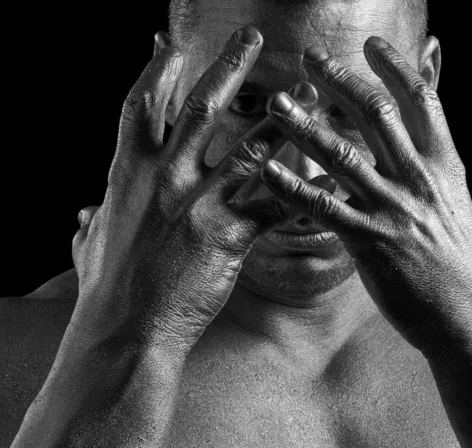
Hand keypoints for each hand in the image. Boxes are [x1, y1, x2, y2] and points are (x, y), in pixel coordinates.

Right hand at [71, 26, 316, 350]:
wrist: (127, 330)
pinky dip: (306, 190)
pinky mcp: (230, 237)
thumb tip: (84, 216)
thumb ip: (93, 224)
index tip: (168, 44)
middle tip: (252, 37)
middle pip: (202, 108)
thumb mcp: (93, 247)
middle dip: (228, 68)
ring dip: (283, 118)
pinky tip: (330, 176)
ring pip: (251, 148)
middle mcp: (166, 178)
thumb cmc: (107, 291)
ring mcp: (201, 205)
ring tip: (308, 94)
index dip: (155, 71)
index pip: (142, 106)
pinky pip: (278, 205)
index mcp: (128, 174)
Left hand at [259, 38, 471, 355]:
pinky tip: (268, 171)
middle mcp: (418, 179)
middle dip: (340, 81)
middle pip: (375, 115)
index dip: (395, 67)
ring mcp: (393, 210)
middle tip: (308, 60)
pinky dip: (293, 187)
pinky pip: (323, 208)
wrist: (467, 313)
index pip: (422, 100)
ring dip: (306, 125)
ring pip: (343, 155)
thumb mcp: (456, 204)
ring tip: (278, 104)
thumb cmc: (458, 263)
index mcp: (444, 166)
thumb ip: (435, 169)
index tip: (370, 44)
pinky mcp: (369, 242)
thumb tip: (422, 142)